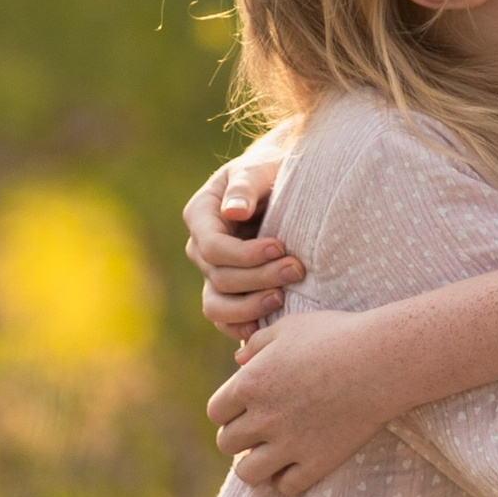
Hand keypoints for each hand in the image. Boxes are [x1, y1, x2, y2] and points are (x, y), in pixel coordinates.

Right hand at [183, 160, 304, 339]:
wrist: (281, 183)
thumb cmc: (270, 170)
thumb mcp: (259, 168)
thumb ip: (246, 186)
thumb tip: (233, 211)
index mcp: (201, 214)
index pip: (213, 247)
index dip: (245, 255)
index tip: (279, 248)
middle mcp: (200, 247)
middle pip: (220, 277)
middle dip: (260, 278)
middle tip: (297, 270)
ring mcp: (212, 272)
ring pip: (217, 306)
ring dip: (250, 308)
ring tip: (282, 299)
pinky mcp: (228, 290)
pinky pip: (225, 320)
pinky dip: (242, 327)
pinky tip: (266, 327)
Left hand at [206, 303, 399, 491]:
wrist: (379, 362)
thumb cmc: (335, 335)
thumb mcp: (289, 328)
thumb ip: (258, 344)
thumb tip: (240, 360)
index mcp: (251, 384)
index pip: (216, 412)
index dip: (228, 410)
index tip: (245, 407)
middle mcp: (263, 418)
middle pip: (227, 443)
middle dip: (239, 436)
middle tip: (259, 428)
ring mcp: (289, 444)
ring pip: (248, 473)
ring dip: (255, 463)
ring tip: (271, 452)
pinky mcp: (316, 463)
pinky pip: (285, 486)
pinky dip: (286, 479)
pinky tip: (296, 463)